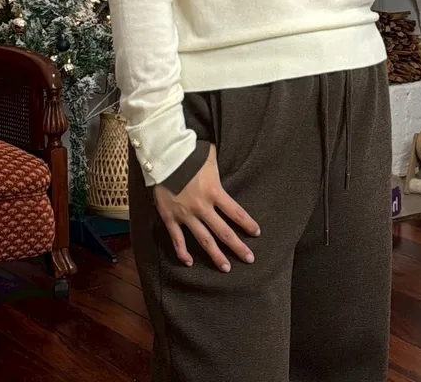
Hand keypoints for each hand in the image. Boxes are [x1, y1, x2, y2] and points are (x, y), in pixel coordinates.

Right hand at [154, 144, 260, 272]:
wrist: (163, 158)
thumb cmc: (188, 154)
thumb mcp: (209, 156)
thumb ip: (218, 161)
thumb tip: (227, 151)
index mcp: (215, 192)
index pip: (236, 212)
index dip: (248, 224)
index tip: (257, 233)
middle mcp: (202, 207)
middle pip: (224, 232)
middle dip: (238, 247)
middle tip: (249, 259)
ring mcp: (186, 215)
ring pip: (203, 240)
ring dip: (215, 255)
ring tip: (226, 268)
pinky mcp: (170, 218)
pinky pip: (177, 239)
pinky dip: (182, 252)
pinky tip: (189, 263)